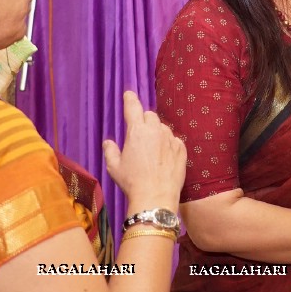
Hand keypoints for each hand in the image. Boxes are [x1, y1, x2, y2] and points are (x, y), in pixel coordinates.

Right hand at [102, 91, 185, 209]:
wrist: (155, 197)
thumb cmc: (132, 182)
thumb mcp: (114, 167)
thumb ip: (110, 151)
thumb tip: (108, 142)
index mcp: (136, 131)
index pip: (133, 107)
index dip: (130, 99)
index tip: (129, 94)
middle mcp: (155, 131)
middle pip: (150, 115)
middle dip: (144, 120)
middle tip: (139, 135)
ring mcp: (170, 139)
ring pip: (163, 128)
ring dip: (157, 133)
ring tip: (152, 151)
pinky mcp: (181, 149)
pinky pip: (174, 140)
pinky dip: (169, 145)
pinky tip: (164, 158)